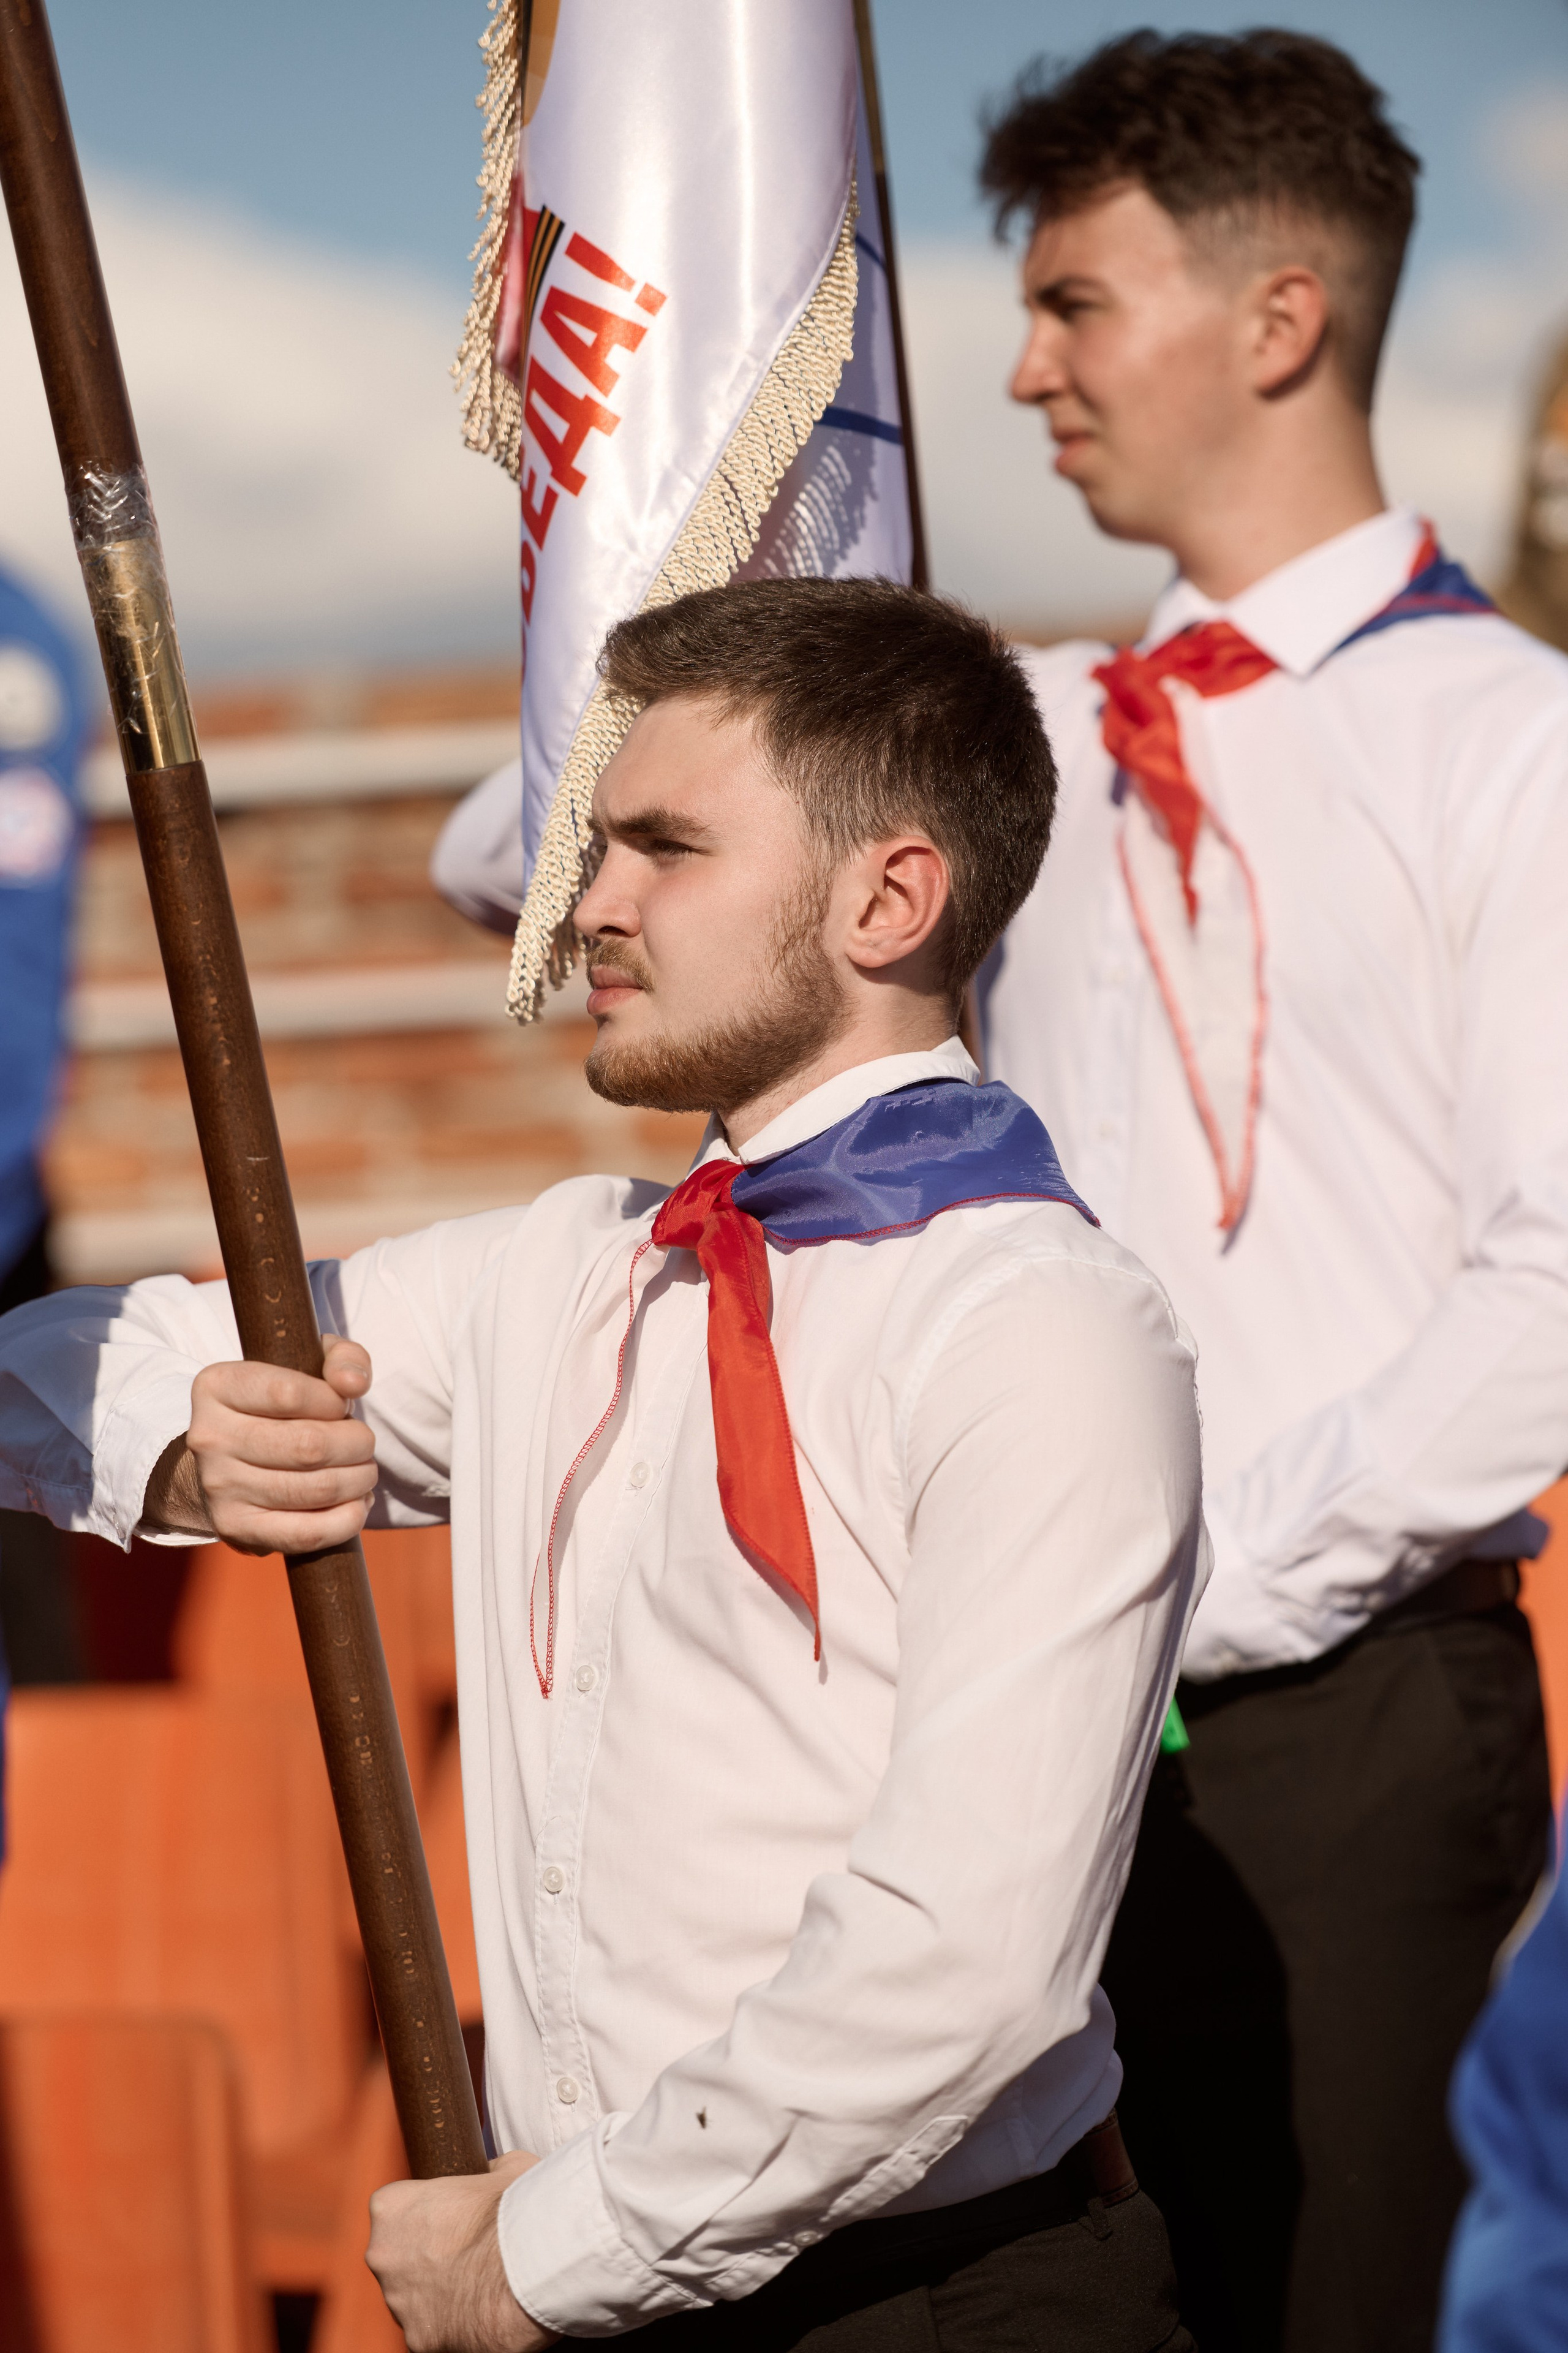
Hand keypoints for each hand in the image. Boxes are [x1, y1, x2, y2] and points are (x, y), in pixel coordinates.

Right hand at [140, 1336, 378, 1554]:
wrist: (229, 1462)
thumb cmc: (281, 1405)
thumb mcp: (307, 1362)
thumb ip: (342, 1358)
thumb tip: (352, 1384)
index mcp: (217, 1386)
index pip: (289, 1394)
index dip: (333, 1402)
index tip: (342, 1406)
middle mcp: (209, 1437)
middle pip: (308, 1446)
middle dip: (357, 1444)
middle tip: (364, 1443)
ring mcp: (219, 1487)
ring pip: (315, 1489)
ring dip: (359, 1480)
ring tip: (364, 1471)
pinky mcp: (235, 1528)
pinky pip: (307, 1533)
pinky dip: (348, 1519)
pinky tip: (357, 1502)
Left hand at [366, 2151, 557, 2351]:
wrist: (530, 2263)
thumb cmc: (515, 2207)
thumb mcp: (506, 2168)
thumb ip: (486, 2171)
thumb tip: (490, 2174)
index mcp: (391, 2207)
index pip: (395, 2209)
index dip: (426, 2213)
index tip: (454, 2218)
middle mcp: (383, 2256)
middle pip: (398, 2257)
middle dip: (427, 2257)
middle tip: (469, 2253)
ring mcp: (397, 2302)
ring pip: (413, 2298)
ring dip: (439, 2293)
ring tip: (482, 2284)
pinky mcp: (419, 2340)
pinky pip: (432, 2331)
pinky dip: (454, 2325)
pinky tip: (483, 2312)